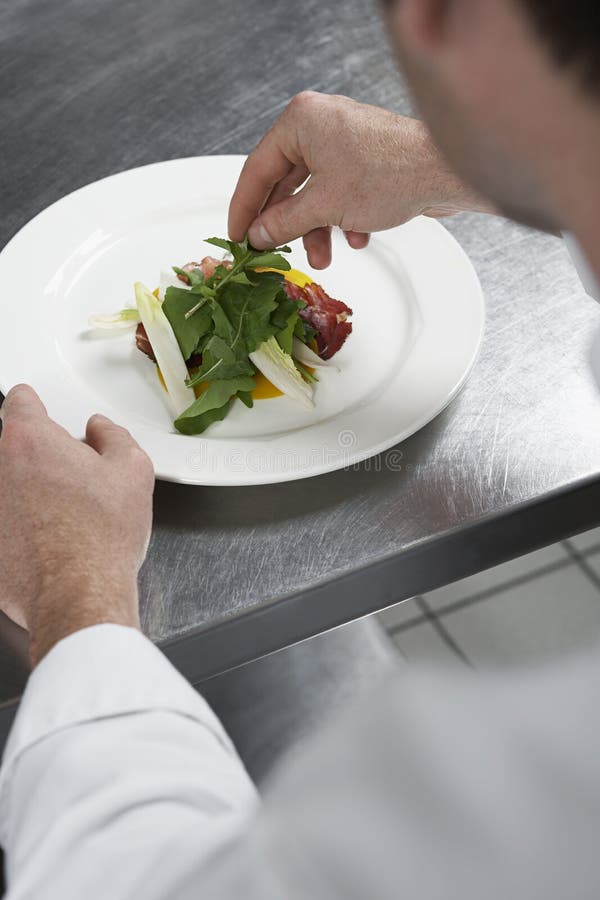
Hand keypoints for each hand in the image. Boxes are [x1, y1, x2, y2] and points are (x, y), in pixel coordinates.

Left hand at [0, 385, 154, 665]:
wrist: (78, 595)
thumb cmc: (100, 538)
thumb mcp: (133, 471)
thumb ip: (115, 437)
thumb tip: (102, 431)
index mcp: (28, 440)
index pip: (20, 401)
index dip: (36, 404)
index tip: (40, 410)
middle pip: (13, 447)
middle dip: (40, 456)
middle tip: (72, 476)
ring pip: (9, 486)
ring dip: (29, 492)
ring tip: (65, 516)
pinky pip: (5, 522)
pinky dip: (20, 527)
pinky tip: (50, 542)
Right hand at [228, 91, 490, 268]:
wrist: (444, 172)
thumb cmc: (387, 175)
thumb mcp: (323, 206)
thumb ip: (283, 222)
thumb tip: (259, 235)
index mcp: (300, 121)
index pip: (257, 169)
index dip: (244, 208)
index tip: (236, 236)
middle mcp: (319, 124)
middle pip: (285, 183)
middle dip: (286, 224)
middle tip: (271, 252)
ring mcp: (344, 141)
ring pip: (314, 193)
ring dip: (316, 229)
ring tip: (322, 259)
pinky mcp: (365, 159)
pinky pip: (339, 192)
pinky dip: (342, 219)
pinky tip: (356, 239)